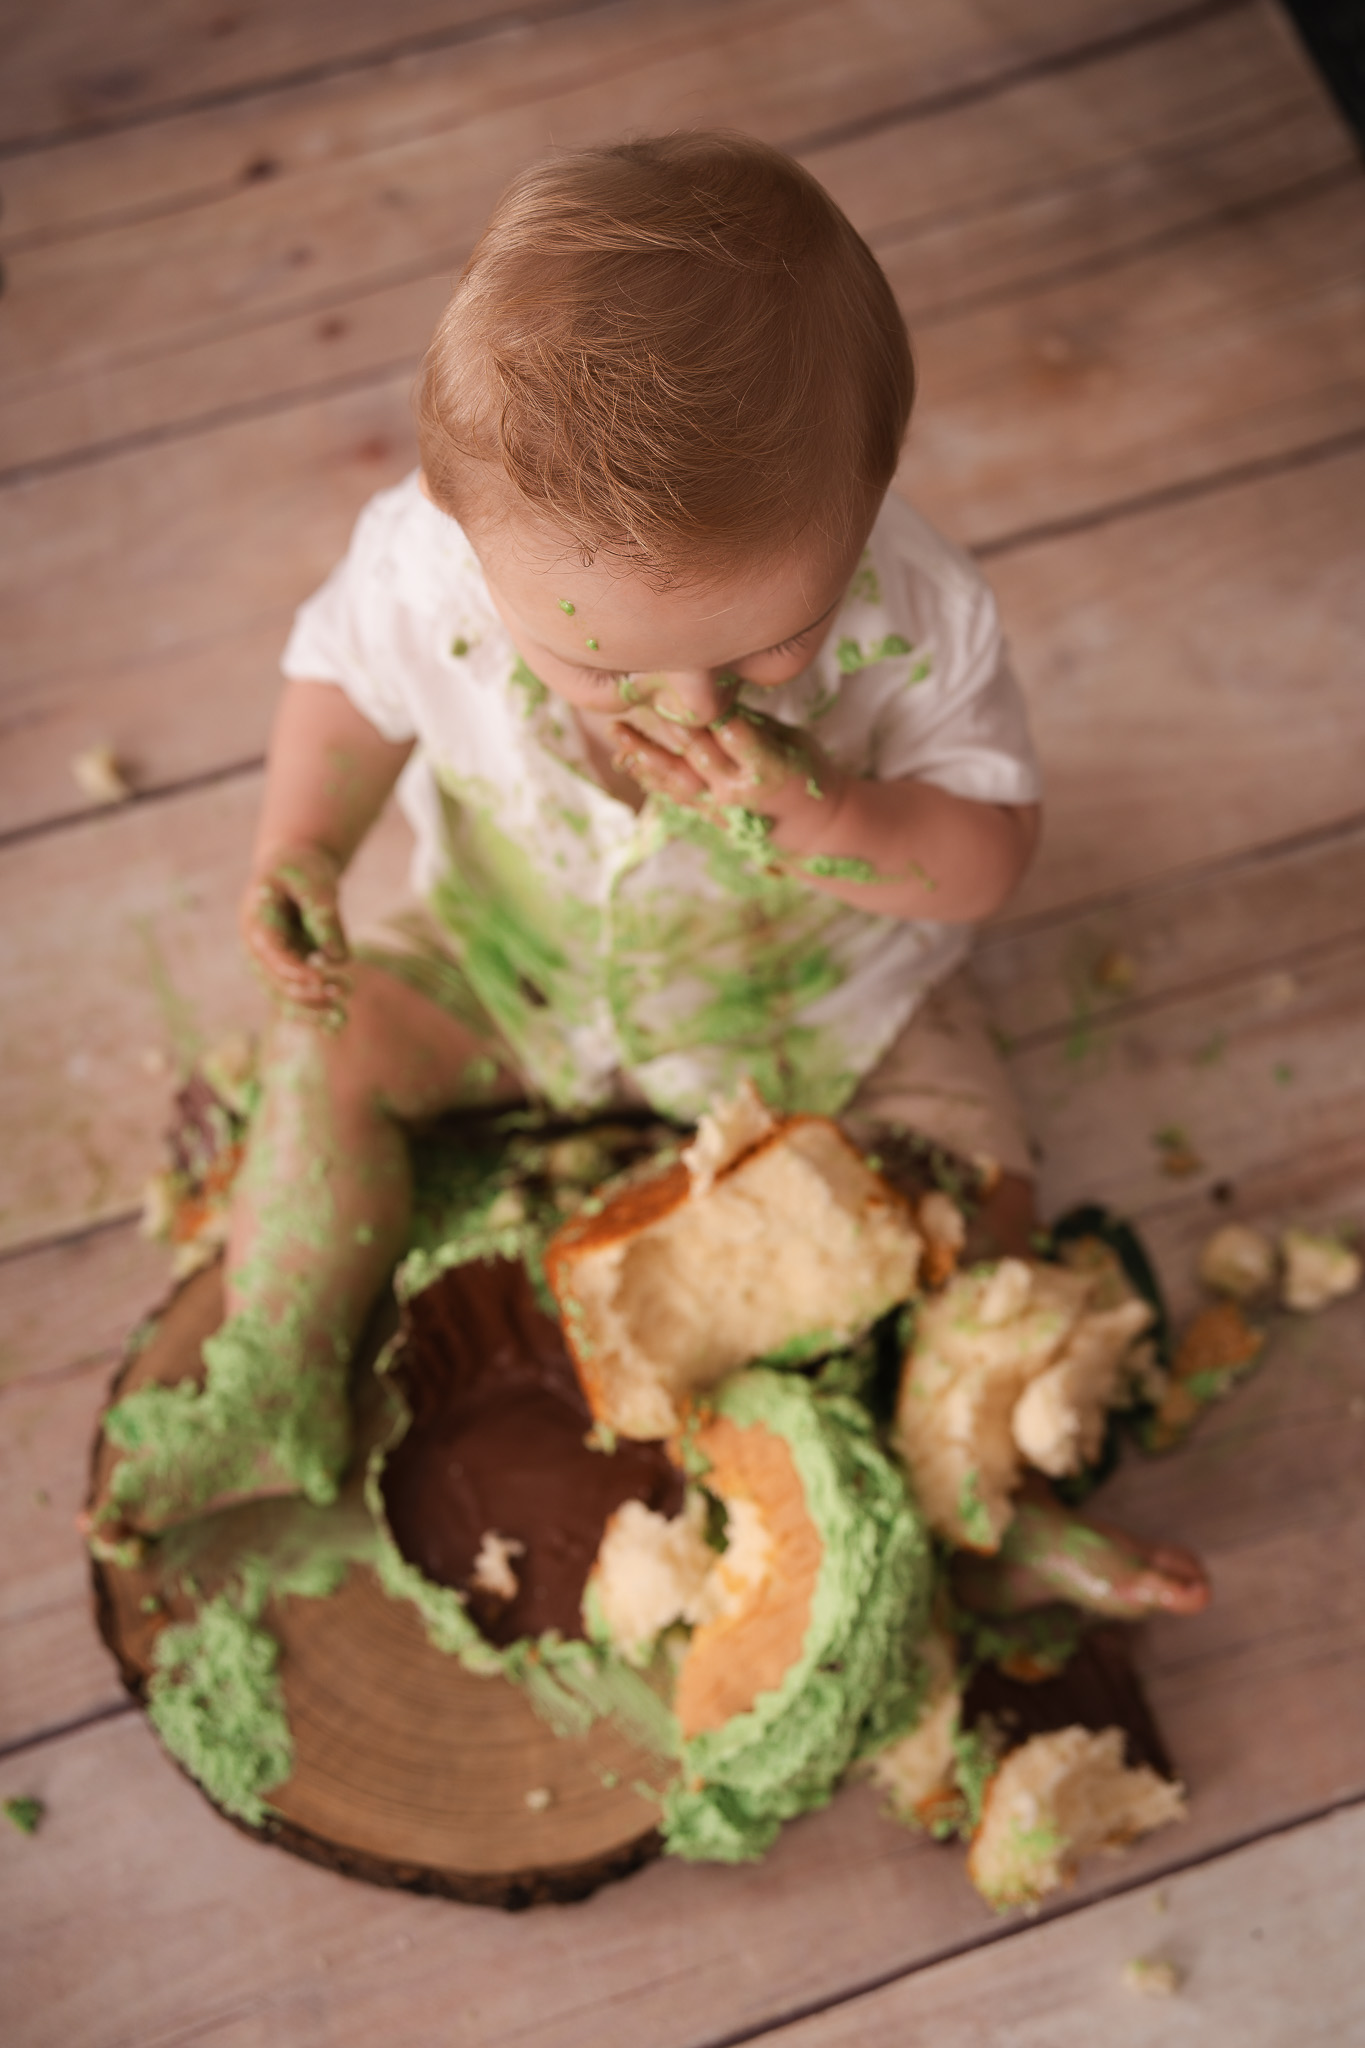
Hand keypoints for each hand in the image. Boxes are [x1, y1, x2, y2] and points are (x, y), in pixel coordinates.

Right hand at [240, 845, 350, 1022]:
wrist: (292, 866)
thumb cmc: (302, 869)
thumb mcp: (315, 881)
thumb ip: (325, 915)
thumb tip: (340, 958)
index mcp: (256, 920)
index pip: (270, 952)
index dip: (293, 969)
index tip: (321, 980)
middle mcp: (257, 946)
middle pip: (276, 979)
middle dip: (307, 992)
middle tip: (343, 992)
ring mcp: (269, 960)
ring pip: (284, 994)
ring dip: (311, 1008)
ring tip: (342, 1018)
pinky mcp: (286, 968)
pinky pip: (296, 994)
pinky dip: (314, 1008)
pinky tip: (337, 1023)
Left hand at [612, 704, 847, 858]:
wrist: (812, 828)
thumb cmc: (804, 770)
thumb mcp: (790, 740)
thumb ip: (751, 723)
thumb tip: (711, 695)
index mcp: (770, 767)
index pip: (733, 734)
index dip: (710, 710)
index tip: (689, 683)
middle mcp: (740, 791)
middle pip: (699, 754)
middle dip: (670, 724)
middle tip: (641, 693)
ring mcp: (720, 807)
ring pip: (677, 778)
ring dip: (645, 754)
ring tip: (617, 731)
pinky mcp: (708, 815)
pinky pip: (675, 795)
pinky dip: (651, 776)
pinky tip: (628, 759)